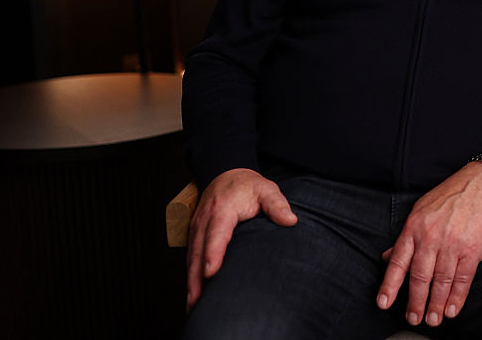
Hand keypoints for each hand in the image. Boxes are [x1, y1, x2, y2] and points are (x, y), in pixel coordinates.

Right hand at [185, 168, 297, 311]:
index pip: (217, 233)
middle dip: (197, 277)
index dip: (213, 253)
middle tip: (198, 303)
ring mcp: (196, 227)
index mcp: (223, 209)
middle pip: (199, 251)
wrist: (226, 173)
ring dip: (191, 281)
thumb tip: (291, 220)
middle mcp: (205, 220)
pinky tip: (193, 295)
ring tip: (193, 307)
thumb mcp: (266, 189)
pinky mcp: (194, 234)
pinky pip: (191, 256)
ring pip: (191, 257)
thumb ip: (277, 204)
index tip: (211, 273)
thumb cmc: (248, 186)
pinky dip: (190, 276)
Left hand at [376, 162, 481, 327]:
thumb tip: (389, 257)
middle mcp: (431, 237)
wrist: (481, 184)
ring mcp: (452, 244)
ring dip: (436, 304)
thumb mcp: (420, 211)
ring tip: (433, 319)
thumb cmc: (450, 196)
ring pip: (441, 281)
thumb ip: (406, 237)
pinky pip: (463, 278)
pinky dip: (457, 297)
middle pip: (419, 276)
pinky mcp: (472, 249)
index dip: (390, 285)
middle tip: (413, 318)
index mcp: (414, 227)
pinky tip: (452, 309)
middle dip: (415, 302)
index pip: (398, 261)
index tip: (384, 303)